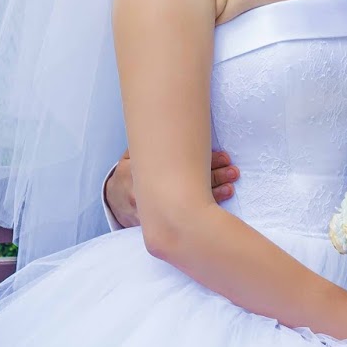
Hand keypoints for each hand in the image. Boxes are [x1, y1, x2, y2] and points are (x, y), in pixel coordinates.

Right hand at [104, 150, 237, 228]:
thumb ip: (149, 144)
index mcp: (140, 169)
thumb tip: (174, 121)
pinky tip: (215, 211)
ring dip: (212, 194)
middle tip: (233, 171)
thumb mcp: (133, 156)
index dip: (204, 159)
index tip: (224, 156)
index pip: (178, 162)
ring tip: (231, 185)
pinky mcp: (156, 225)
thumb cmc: (130, 173)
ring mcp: (150, 210)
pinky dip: (200, 214)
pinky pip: (182, 220)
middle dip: (213, 176)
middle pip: (186, 183)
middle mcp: (145, 191)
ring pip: (187, 203)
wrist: (114, 201)